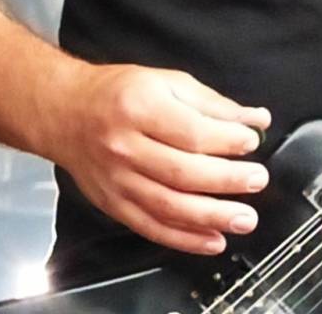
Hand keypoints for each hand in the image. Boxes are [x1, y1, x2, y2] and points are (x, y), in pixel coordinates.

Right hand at [48, 64, 271, 254]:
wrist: (65, 113)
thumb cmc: (118, 93)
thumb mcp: (167, 81)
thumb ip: (212, 103)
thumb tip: (254, 119)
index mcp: (140, 108)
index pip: (190, 132)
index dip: (226, 140)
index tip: (251, 142)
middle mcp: (125, 147)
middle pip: (182, 172)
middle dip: (226, 180)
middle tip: (257, 180)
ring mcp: (117, 180)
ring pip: (168, 206)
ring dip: (211, 217)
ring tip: (243, 218)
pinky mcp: (113, 204)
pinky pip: (151, 226)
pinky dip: (184, 238)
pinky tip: (212, 240)